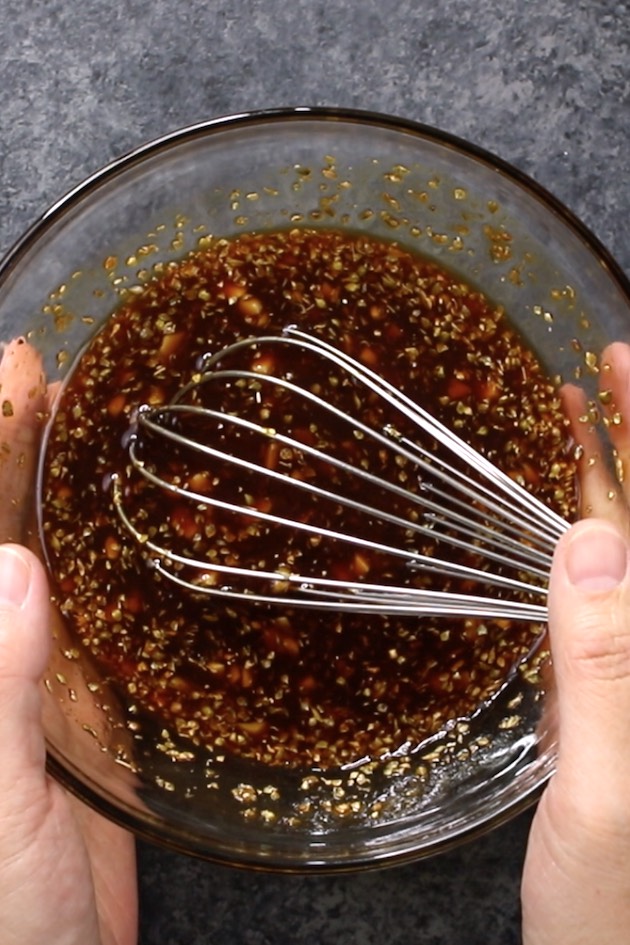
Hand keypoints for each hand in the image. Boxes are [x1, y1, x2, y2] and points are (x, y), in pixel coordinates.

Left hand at [0, 340, 136, 944]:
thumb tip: (9, 570)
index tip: (13, 371)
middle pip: (3, 530)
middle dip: (20, 447)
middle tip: (56, 374)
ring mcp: (38, 682)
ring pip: (53, 565)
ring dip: (70, 495)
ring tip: (103, 425)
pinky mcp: (89, 715)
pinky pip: (103, 625)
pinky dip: (121, 572)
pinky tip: (148, 533)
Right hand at [522, 342, 629, 943]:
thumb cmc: (624, 915)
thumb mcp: (614, 798)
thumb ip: (611, 670)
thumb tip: (591, 542)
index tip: (623, 364)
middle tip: (605, 366)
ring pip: (628, 561)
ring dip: (603, 486)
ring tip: (572, 417)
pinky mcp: (617, 702)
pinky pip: (600, 608)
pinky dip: (577, 552)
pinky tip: (558, 525)